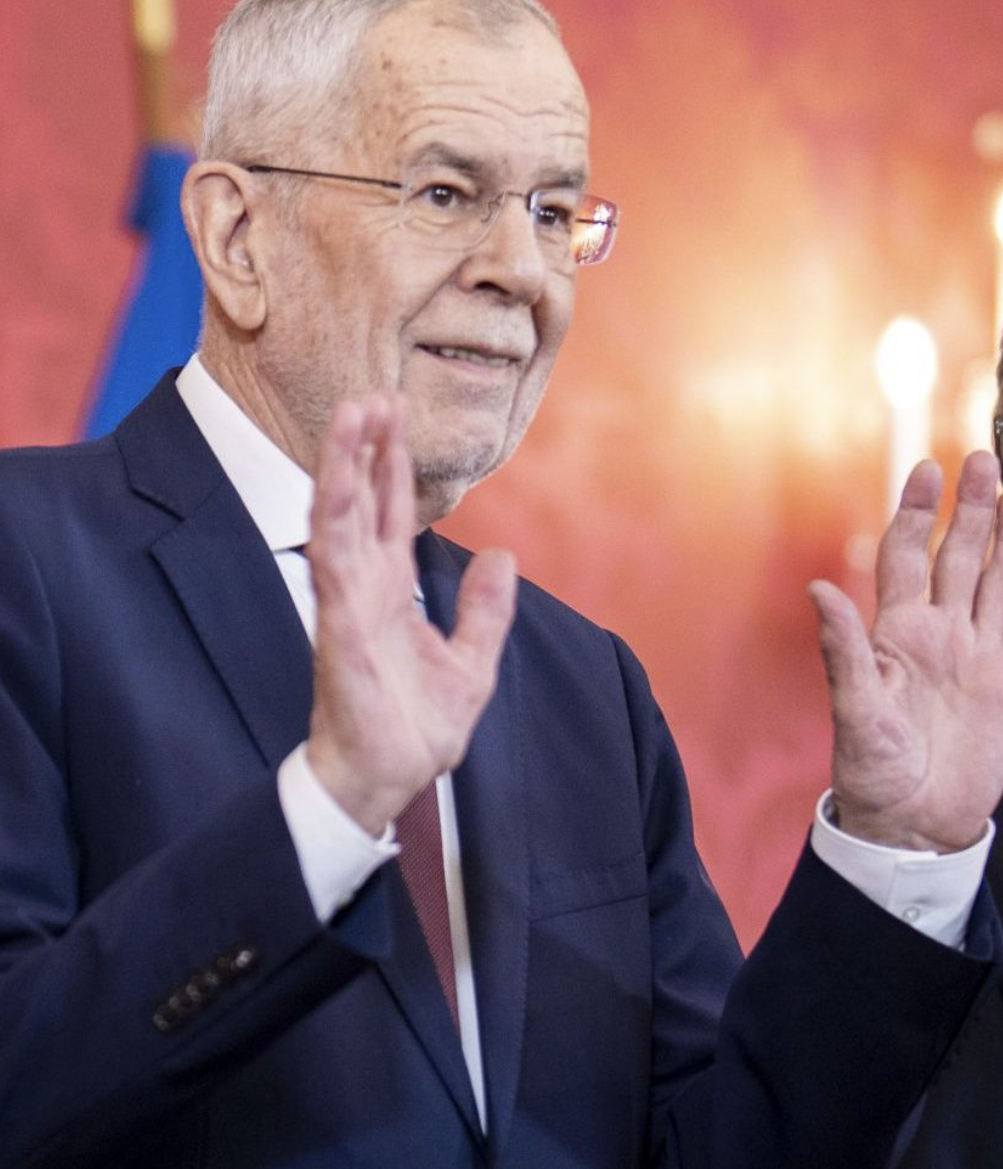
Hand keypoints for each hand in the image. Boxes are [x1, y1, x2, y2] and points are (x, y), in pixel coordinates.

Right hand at [303, 394, 516, 834]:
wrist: (393, 776)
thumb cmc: (418, 726)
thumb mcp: (472, 661)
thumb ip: (485, 610)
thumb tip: (504, 557)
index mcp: (394, 591)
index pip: (393, 513)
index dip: (393, 465)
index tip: (395, 415)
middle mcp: (366, 586)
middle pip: (363, 500)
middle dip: (365, 447)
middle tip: (374, 392)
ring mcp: (349, 600)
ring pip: (340, 515)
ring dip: (345, 463)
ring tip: (353, 411)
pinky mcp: (340, 622)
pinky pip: (333, 558)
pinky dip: (334, 514)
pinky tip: (336, 478)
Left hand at [810, 451, 1002, 851]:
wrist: (913, 827)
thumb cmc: (871, 771)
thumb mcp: (853, 709)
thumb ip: (843, 649)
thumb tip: (817, 587)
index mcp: (898, 633)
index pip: (908, 557)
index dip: (917, 513)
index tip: (927, 469)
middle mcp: (942, 635)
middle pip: (960, 558)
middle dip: (971, 510)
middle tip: (983, 460)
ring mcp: (980, 659)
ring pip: (1001, 586)